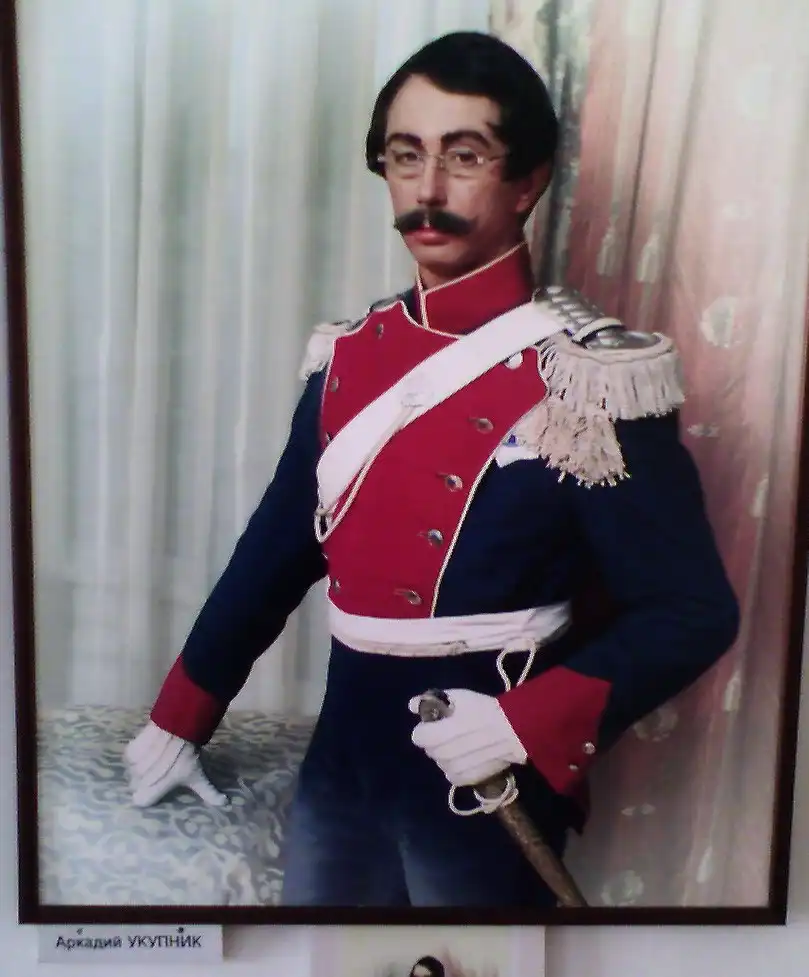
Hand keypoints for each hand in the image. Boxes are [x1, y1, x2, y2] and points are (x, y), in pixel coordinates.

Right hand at [124, 721, 228, 807]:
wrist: (177, 726)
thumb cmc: (188, 755)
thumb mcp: (199, 775)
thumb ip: (209, 792)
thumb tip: (225, 803)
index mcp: (154, 789)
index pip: (140, 802)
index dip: (149, 796)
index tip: (157, 789)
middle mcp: (140, 779)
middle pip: (135, 786)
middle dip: (145, 781)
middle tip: (159, 772)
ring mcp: (133, 764)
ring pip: (131, 772)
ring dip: (140, 767)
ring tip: (154, 759)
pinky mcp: (130, 750)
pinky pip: (129, 757)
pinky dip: (136, 755)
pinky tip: (148, 750)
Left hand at [408, 688, 526, 786]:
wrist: (512, 731)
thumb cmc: (483, 710)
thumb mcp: (457, 698)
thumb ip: (431, 701)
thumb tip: (412, 705)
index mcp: (435, 736)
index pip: (418, 736)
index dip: (427, 728)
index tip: (439, 723)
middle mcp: (441, 756)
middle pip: (430, 750)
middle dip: (437, 741)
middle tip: (454, 732)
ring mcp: (453, 770)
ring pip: (441, 763)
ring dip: (447, 755)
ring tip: (464, 745)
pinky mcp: (466, 780)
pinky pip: (453, 775)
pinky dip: (457, 768)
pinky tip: (469, 758)